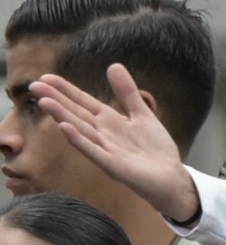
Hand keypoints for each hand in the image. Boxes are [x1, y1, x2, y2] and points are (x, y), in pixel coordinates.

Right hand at [29, 65, 198, 221]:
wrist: (172, 179)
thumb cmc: (155, 149)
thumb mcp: (142, 114)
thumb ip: (128, 93)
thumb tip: (113, 65)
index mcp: (109, 121)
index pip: (83, 102)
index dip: (66, 89)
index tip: (45, 77)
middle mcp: (103, 135)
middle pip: (76, 114)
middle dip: (56, 100)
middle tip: (34, 86)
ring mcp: (107, 150)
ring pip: (81, 130)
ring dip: (63, 116)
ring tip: (45, 101)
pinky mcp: (114, 166)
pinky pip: (93, 152)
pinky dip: (79, 141)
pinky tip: (64, 128)